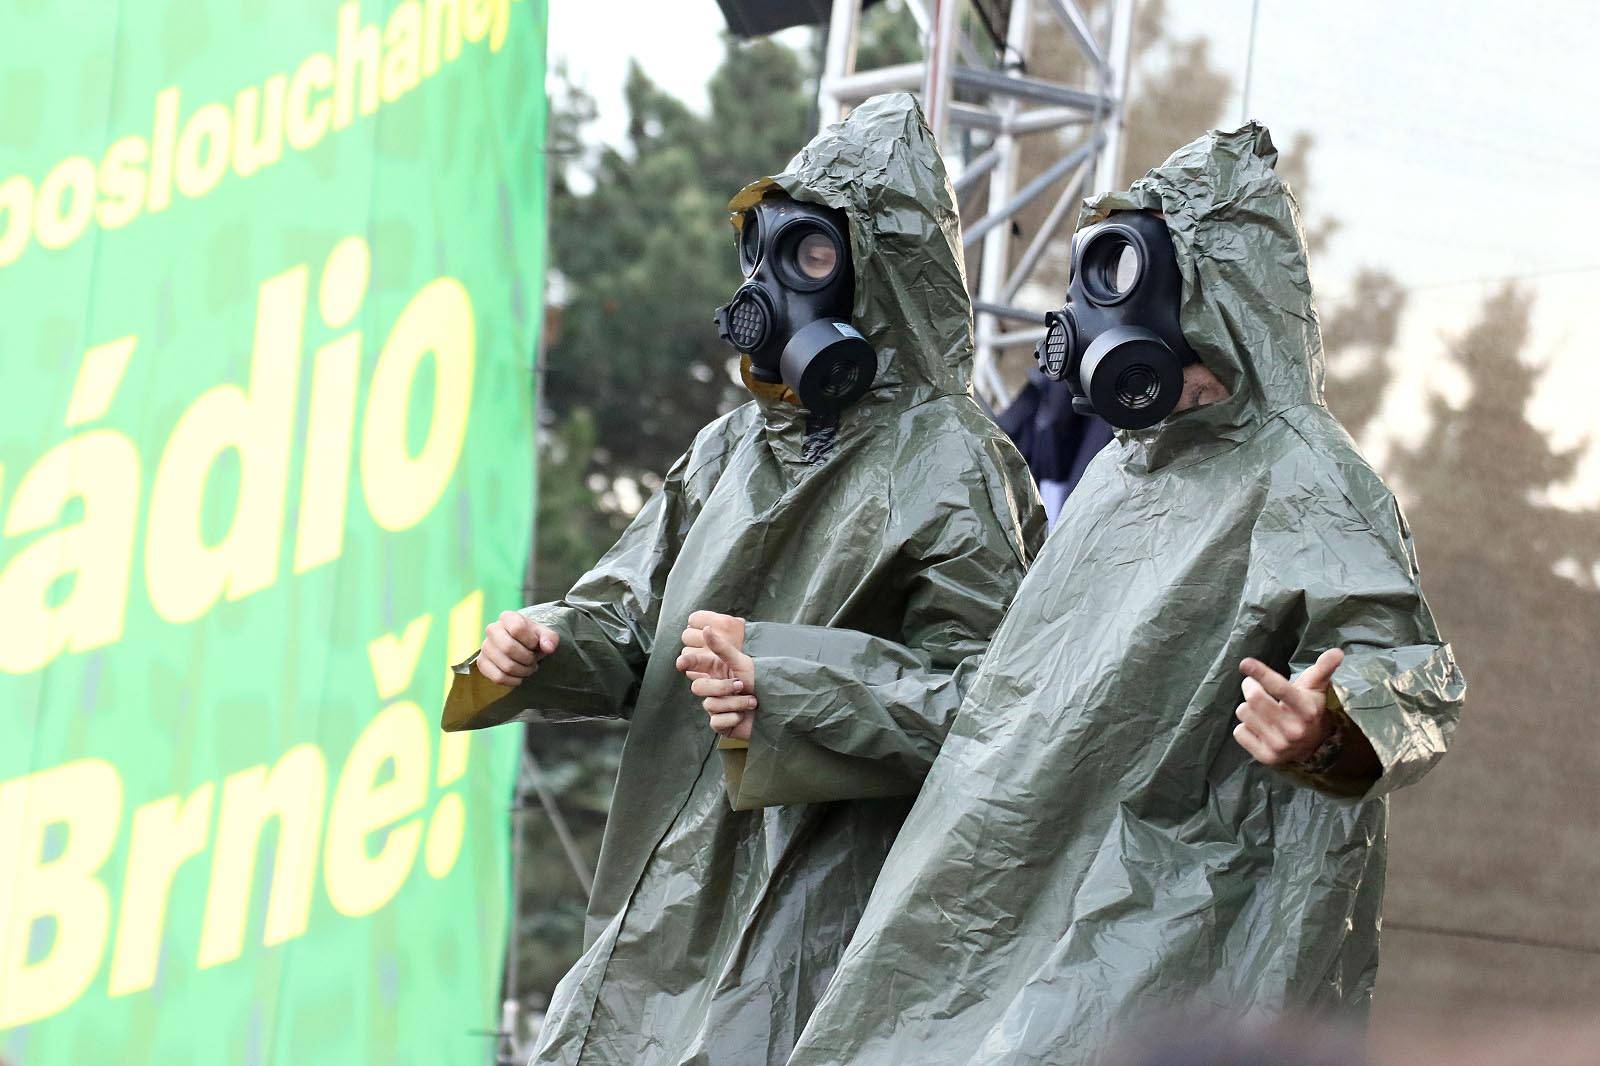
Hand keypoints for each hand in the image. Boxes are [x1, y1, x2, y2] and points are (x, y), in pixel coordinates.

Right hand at [475, 611, 558, 684]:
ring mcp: (485, 646)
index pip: (517, 628)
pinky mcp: (482, 663)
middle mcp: (492, 629)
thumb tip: (548, 647)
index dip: (531, 641)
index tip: (535, 644)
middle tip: (533, 660)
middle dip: (527, 658)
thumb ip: (550, 638)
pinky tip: (519, 677)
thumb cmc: (532, 639)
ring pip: (505, 666)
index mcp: (508, 617)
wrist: (521, 646)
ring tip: (528, 668)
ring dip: (523, 671)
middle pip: (508, 648)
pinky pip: (498, 677)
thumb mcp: (544, 635)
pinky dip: (513, 681)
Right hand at [677, 612, 754, 739]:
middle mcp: (714, 688)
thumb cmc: (762, 683)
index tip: (681, 663)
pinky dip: (733, 718)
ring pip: (710, 705)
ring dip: (735, 703)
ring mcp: (717, 707)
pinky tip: (744, 716)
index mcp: (717, 671)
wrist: (778, 708)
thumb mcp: (743, 663)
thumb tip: (706, 628)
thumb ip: (722, 648)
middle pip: (698, 687)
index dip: (687, 663)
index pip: (695, 665)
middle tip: (741, 685)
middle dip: (721, 687)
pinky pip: (716, 722)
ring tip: (752, 701)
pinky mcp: (722, 723)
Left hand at [1233, 648, 1343, 765]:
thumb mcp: (1316, 688)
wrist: (1313, 745)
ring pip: (1243, 713)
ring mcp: (1280, 745)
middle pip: (1254, 698)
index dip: (1261, 673)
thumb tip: (1337, 652)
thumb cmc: (1308, 708)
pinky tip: (1259, 727)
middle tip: (1253, 686)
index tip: (1245, 663)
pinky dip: (1245, 727)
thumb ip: (1323, 668)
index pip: (1280, 688)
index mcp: (1306, 709)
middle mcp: (1294, 729)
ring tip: (1260, 709)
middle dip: (1250, 687)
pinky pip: (1239, 732)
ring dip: (1247, 707)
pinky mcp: (1267, 757)